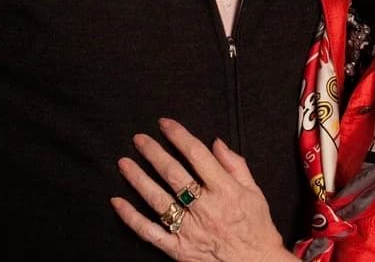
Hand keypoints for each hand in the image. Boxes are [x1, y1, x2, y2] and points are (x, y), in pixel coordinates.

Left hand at [110, 118, 298, 261]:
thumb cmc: (256, 225)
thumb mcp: (254, 190)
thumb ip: (235, 164)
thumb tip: (216, 142)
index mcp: (225, 190)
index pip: (197, 155)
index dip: (179, 136)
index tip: (165, 124)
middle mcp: (206, 208)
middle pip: (173, 174)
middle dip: (154, 153)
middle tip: (139, 139)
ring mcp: (190, 230)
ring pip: (158, 200)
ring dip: (138, 179)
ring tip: (124, 163)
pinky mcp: (179, 249)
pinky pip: (150, 232)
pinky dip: (132, 218)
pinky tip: (118, 202)